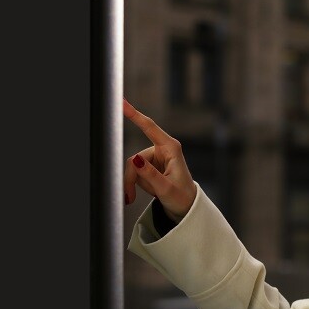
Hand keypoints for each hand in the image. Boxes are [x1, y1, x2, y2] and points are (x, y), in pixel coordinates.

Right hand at [123, 98, 196, 221]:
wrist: (186, 206)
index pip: (149, 128)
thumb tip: (136, 159)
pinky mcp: (150, 164)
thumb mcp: (166, 188)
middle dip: (131, 177)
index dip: (134, 114)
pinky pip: (135, 171)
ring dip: (133, 182)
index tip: (122, 102)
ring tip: (140, 196)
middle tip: (128, 196)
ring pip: (132, 166)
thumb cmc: (181, 197)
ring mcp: (155, 156)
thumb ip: (150, 174)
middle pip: (135, 158)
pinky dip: (136, 183)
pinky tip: (148, 190)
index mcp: (171, 149)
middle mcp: (163, 149)